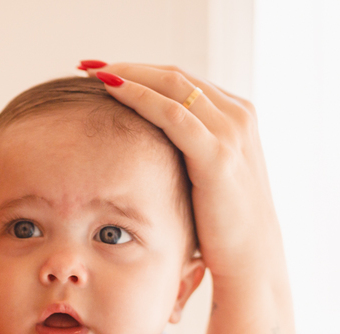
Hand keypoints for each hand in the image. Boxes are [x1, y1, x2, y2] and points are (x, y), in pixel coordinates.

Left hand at [82, 62, 283, 282]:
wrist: (251, 261)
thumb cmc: (222, 228)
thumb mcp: (208, 178)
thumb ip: (189, 153)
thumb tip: (150, 149)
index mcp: (237, 115)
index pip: (181, 80)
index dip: (141, 72)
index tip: (103, 72)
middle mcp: (238, 115)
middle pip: (174, 75)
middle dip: (129, 67)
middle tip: (88, 66)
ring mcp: (232, 131)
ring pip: (172, 85)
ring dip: (128, 75)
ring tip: (90, 73)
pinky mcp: (218, 154)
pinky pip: (173, 114)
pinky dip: (139, 96)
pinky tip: (109, 90)